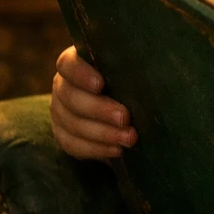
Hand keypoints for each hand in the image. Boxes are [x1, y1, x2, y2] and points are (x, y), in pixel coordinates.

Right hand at [50, 45, 136, 160]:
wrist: (124, 112)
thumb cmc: (132, 81)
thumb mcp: (131, 71)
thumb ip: (131, 70)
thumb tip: (154, 75)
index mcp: (76, 63)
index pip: (68, 64)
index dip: (81, 74)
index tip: (100, 85)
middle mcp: (63, 86)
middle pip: (70, 96)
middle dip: (99, 109)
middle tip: (125, 118)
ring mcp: (60, 111)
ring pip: (71, 123)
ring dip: (102, 133)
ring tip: (129, 139)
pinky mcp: (63, 135)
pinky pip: (72, 145)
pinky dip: (95, 149)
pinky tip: (116, 150)